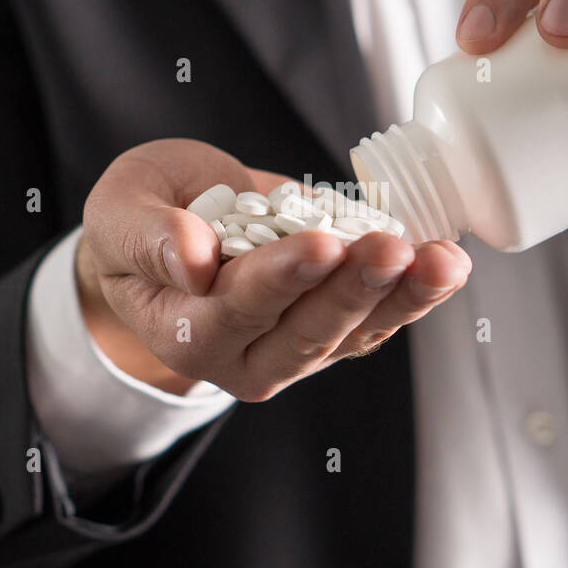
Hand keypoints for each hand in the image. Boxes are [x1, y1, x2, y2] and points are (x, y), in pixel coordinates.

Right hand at [77, 139, 470, 400]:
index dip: (282, 277)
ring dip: (403, 297)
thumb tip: (193, 258)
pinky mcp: (333, 331)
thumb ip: (147, 236)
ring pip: (354, 333)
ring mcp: (295, 350)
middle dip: (356, 289)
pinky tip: (447, 265)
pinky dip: (415, 294)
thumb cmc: (141, 222)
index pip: (239, 308)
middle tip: (395, 248)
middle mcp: (245, 356)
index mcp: (187, 331)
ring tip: (442, 261)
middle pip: (308, 332)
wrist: (170, 237)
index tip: (323, 244)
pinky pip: (378, 320)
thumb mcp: (120, 212)